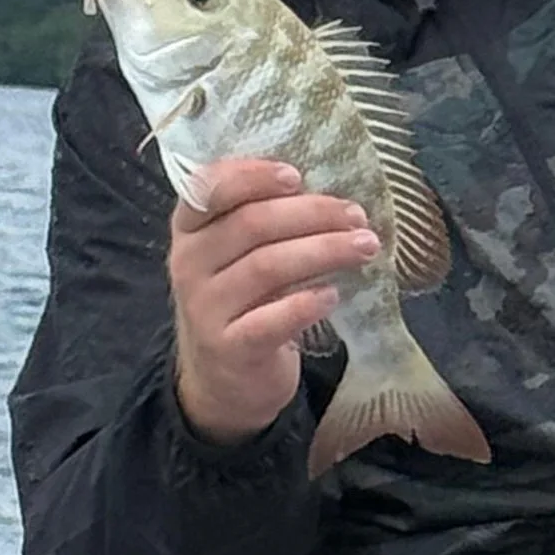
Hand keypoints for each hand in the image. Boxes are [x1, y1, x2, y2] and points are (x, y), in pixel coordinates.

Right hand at [169, 157, 381, 445]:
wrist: (222, 378)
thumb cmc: (241, 298)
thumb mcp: (234, 253)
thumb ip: (260, 215)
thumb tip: (326, 185)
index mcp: (190, 228)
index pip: (209, 188)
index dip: (252, 176)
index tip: (297, 176)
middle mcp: (189, 263)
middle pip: (251, 225)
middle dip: (312, 214)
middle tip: (357, 216)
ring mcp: (205, 308)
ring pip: (266, 267)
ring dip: (323, 251)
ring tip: (365, 247)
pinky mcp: (229, 348)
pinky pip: (271, 320)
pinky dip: (306, 304)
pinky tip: (333, 295)